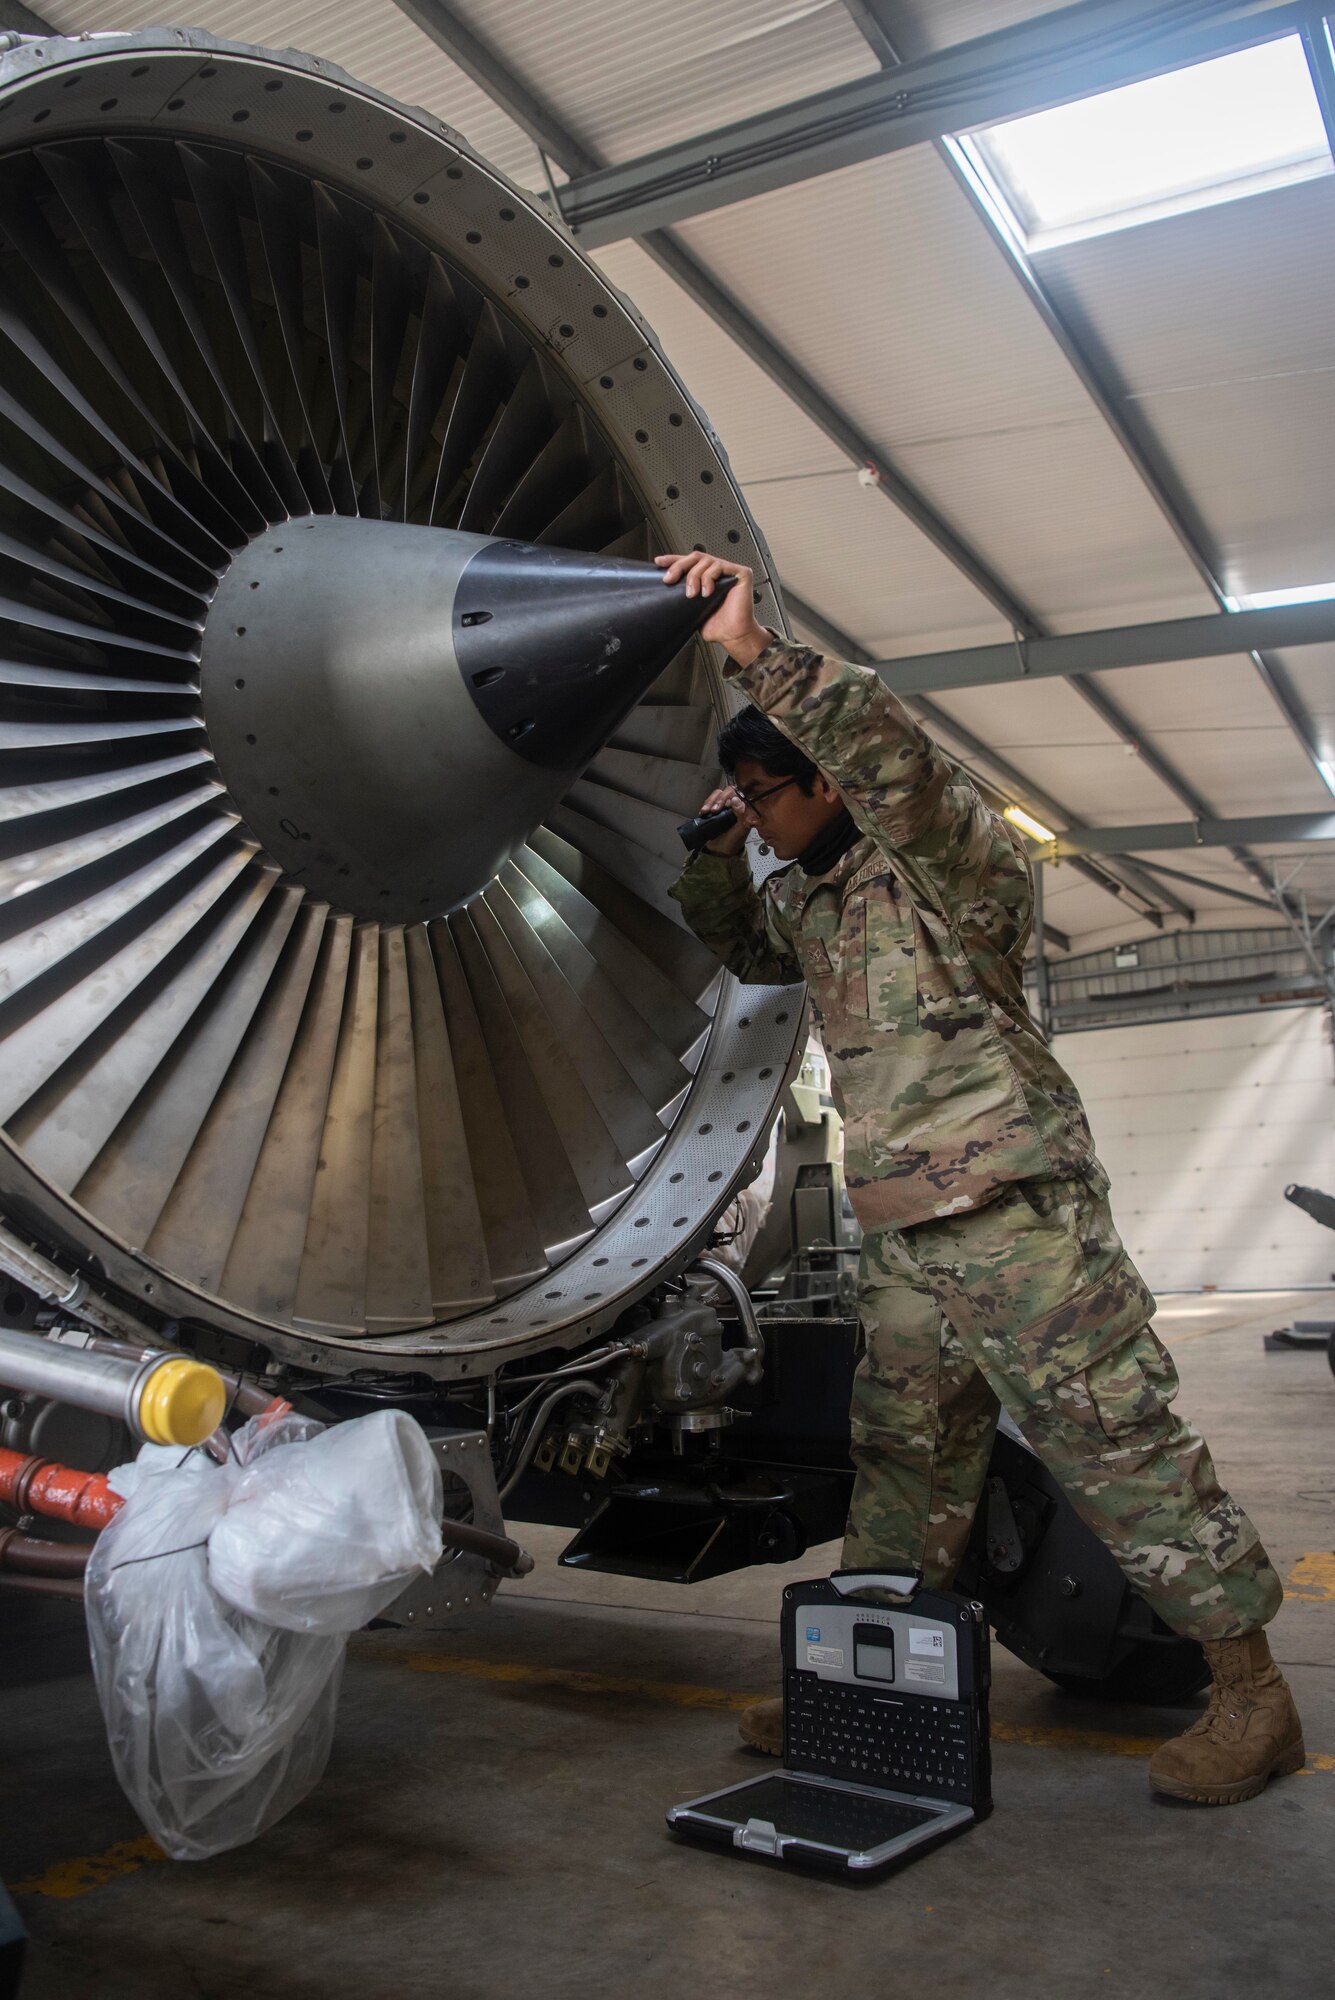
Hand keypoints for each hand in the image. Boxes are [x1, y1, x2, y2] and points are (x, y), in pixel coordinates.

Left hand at [655, 552, 770, 665]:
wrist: (733, 636)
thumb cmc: (717, 625)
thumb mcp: (692, 609)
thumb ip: (682, 596)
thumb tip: (664, 591)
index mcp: (707, 577)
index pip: (689, 562)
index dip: (674, 560)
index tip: (659, 562)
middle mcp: (718, 572)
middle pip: (695, 557)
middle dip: (680, 566)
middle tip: (671, 579)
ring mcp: (729, 571)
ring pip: (705, 560)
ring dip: (694, 576)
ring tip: (692, 594)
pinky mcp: (740, 573)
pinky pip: (719, 566)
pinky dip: (709, 578)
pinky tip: (707, 592)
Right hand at [698, 784, 750, 855]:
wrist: (720, 850)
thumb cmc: (733, 841)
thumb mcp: (741, 830)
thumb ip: (741, 815)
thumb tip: (736, 800)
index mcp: (743, 808)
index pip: (739, 793)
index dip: (731, 796)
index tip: (727, 804)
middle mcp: (733, 804)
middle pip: (726, 791)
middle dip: (719, 799)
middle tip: (714, 810)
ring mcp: (722, 806)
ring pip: (717, 794)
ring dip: (710, 801)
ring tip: (706, 811)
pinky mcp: (712, 808)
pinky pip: (709, 801)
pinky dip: (705, 804)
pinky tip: (703, 812)